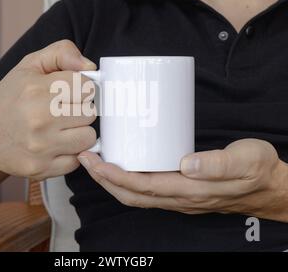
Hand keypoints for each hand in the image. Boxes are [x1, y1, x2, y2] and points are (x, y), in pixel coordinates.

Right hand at [0, 40, 97, 179]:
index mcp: (37, 89)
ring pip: (88, 137)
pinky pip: (76, 160)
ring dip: (79, 132)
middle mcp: (39, 119)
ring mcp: (40, 146)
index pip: (87, 87)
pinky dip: (70, 153)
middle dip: (80, 109)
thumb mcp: (31, 64)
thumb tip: (89, 66)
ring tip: (62, 127)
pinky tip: (55, 144)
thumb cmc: (10, 98)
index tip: (71, 92)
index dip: (82, 88)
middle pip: (90, 113)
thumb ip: (62, 53)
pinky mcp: (40, 168)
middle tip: (64, 110)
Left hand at [78, 139, 287, 221]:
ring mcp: (179, 196)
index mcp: (190, 190)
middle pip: (132, 194)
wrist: (269, 186)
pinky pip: (147, 190)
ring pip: (137, 195)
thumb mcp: (244, 160)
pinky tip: (124, 165)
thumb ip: (217, 164)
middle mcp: (179, 197)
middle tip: (86, 159)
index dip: (115, 176)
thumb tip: (186, 164)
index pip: (142, 187)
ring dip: (112, 181)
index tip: (95, 161)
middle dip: (104, 179)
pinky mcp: (181, 190)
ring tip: (97, 162)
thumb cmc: (257, 171)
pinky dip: (128, 181)